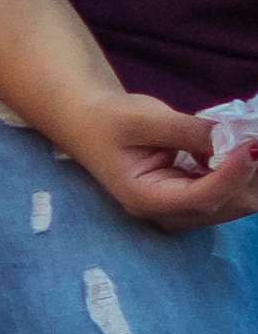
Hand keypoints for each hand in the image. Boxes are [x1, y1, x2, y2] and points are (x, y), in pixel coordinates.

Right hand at [37, 85, 257, 233]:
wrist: (90, 124)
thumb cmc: (110, 121)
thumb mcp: (147, 119)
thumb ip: (191, 132)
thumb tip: (237, 139)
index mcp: (145, 198)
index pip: (202, 198)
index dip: (232, 174)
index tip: (250, 145)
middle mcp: (166, 214)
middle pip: (227, 206)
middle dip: (248, 175)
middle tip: (249, 137)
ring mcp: (182, 211)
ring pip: (236, 203)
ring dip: (248, 174)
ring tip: (241, 139)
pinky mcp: (193, 202)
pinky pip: (231, 194)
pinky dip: (241, 172)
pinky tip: (231, 148)